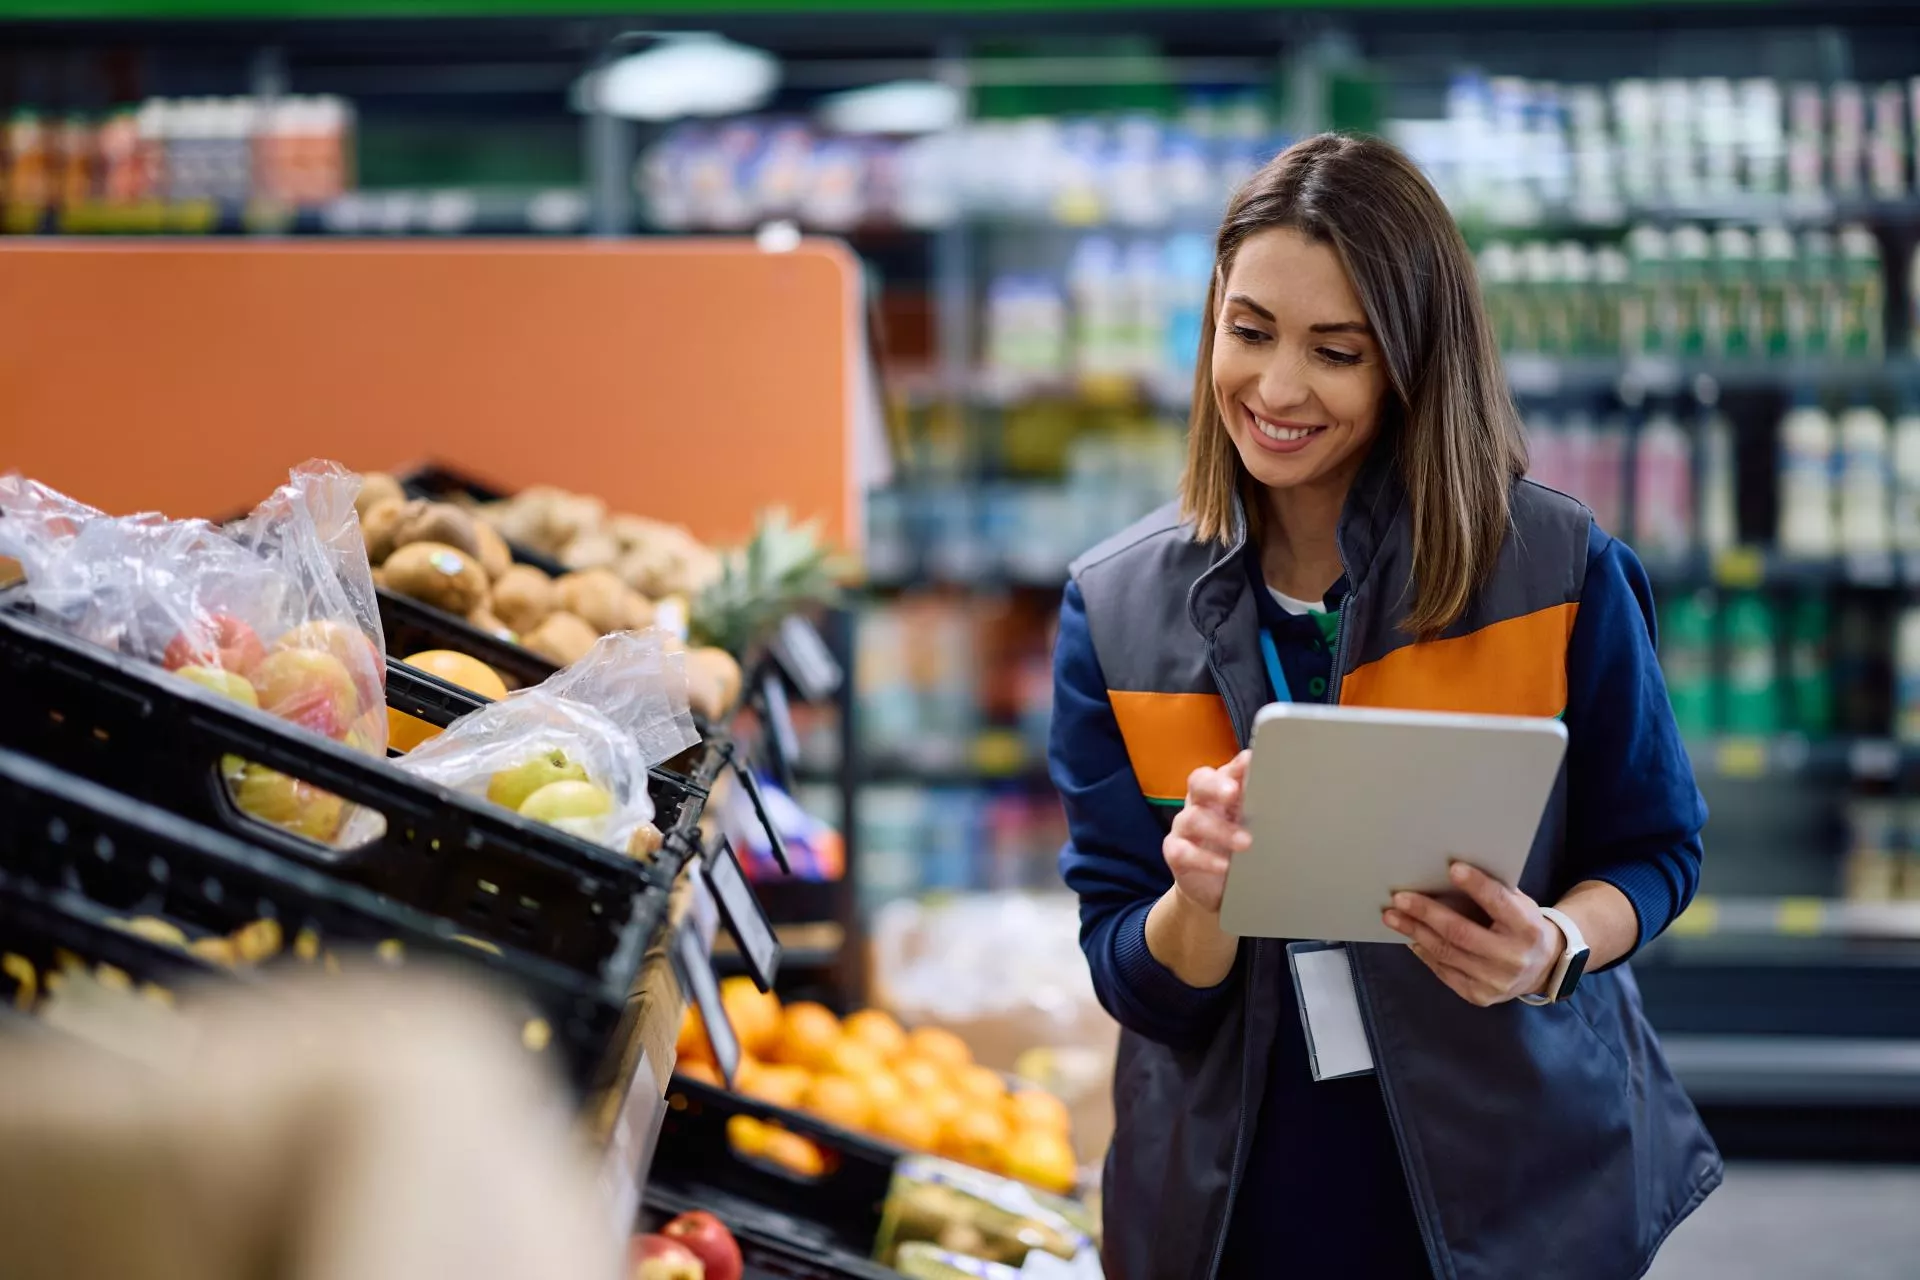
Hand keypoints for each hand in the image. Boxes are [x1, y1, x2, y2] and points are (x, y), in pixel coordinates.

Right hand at [1161, 751, 1251, 914]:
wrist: (1215, 884)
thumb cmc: (1235, 845)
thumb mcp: (1250, 822)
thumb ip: (1258, 800)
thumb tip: (1274, 777)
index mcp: (1217, 790)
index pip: (1224, 770)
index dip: (1235, 767)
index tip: (1249, 763)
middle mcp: (1198, 802)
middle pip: (1199, 783)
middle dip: (1216, 785)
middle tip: (1233, 792)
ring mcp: (1184, 827)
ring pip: (1194, 818)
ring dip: (1220, 829)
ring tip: (1245, 843)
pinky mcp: (1175, 852)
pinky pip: (1184, 851)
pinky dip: (1204, 858)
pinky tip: (1224, 866)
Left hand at [1382, 862, 1562, 1006]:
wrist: (1542, 968)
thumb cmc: (1522, 925)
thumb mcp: (1520, 905)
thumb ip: (1494, 893)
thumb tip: (1450, 871)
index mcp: (1527, 928)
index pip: (1499, 903)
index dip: (1476, 885)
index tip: (1452, 868)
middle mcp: (1512, 957)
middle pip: (1461, 932)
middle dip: (1426, 913)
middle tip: (1399, 898)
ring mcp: (1495, 981)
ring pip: (1446, 953)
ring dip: (1415, 932)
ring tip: (1393, 917)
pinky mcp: (1479, 996)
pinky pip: (1444, 971)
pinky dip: (1425, 953)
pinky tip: (1412, 939)